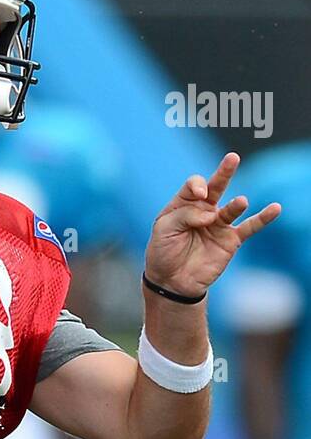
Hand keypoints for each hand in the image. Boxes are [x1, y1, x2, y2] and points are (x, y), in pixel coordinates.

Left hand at [144, 152, 280, 298]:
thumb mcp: (164, 229)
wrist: (171, 281)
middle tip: (232, 158)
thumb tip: (211, 214)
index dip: (197, 186)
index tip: (199, 195)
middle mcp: (203, 210)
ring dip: (237, 204)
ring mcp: (218, 224)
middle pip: (216, 187)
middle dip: (224, 173)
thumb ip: (185, 215)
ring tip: (241, 201)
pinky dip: (263, 218)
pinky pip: (250, 227)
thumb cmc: (163, 251)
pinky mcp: (230, 240)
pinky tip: (275, 208)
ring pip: (233, 208)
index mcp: (184, 204)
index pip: (194, 186)